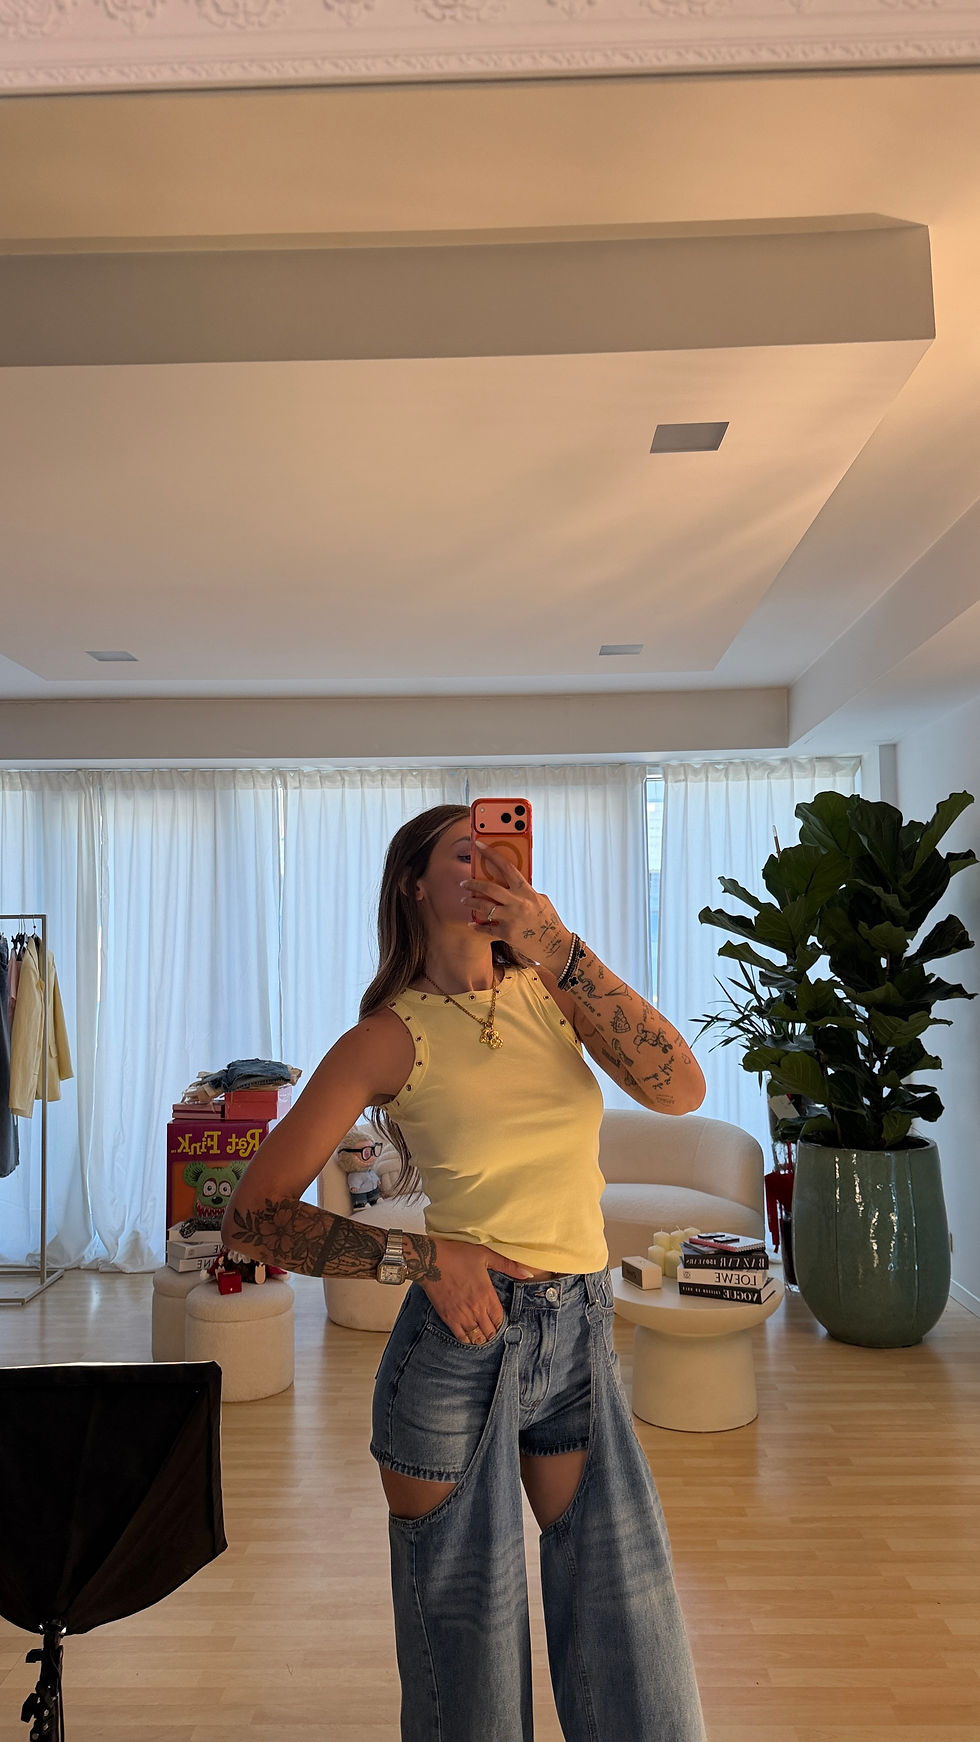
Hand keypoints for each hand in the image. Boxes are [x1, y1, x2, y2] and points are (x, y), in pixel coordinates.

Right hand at [420, 1238, 535, 1343]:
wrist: (430, 1260)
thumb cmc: (457, 1255)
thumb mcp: (486, 1255)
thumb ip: (508, 1266)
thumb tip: (527, 1273)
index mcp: (487, 1294)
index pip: (500, 1318)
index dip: (502, 1323)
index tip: (500, 1321)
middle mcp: (476, 1308)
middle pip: (489, 1331)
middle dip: (493, 1333)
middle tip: (492, 1331)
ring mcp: (461, 1314)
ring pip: (476, 1336)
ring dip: (482, 1338)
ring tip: (483, 1336)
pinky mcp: (448, 1317)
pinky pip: (460, 1336)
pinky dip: (467, 1340)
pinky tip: (469, 1338)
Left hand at [461, 847, 572, 971]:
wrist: (556, 946)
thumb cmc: (549, 922)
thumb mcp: (541, 901)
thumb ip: (525, 892)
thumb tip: (509, 885)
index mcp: (527, 891)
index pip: (506, 867)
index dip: (491, 854)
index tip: (478, 845)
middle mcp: (518, 903)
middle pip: (489, 888)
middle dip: (473, 884)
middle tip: (464, 883)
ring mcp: (511, 918)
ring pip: (483, 907)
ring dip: (471, 902)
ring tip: (465, 900)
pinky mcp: (507, 934)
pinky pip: (486, 928)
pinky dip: (477, 926)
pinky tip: (472, 924)